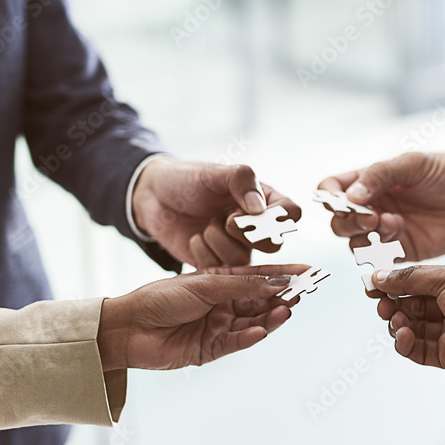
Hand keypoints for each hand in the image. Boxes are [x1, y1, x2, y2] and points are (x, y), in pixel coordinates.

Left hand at [97, 264, 308, 371]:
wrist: (128, 327)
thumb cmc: (161, 297)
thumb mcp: (204, 284)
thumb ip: (241, 285)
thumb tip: (276, 282)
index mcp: (222, 281)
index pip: (260, 277)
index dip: (285, 275)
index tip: (310, 271)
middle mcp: (224, 304)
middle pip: (262, 301)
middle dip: (284, 296)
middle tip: (306, 292)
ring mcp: (219, 327)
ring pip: (254, 323)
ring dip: (271, 317)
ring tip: (287, 311)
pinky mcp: (211, 350)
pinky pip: (237, 342)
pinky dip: (251, 337)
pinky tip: (262, 331)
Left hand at [131, 158, 300, 266]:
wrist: (154, 197)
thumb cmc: (187, 179)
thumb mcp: (214, 173)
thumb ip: (241, 181)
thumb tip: (260, 208)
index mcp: (262, 199)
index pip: (290, 213)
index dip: (277, 218)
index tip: (251, 211)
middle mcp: (255, 226)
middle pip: (274, 243)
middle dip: (247, 234)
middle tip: (227, 220)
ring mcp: (237, 247)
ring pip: (245, 259)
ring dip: (220, 241)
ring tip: (205, 225)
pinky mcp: (217, 265)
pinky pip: (221, 271)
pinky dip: (205, 253)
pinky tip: (194, 238)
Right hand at [317, 151, 444, 260]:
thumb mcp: (413, 164)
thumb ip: (380, 175)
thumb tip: (351, 196)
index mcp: (369, 181)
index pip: (331, 189)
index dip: (330, 197)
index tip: (344, 201)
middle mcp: (373, 207)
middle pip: (339, 221)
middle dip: (350, 222)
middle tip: (373, 218)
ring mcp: (385, 231)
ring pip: (355, 243)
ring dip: (367, 238)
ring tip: (395, 226)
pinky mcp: (402, 252)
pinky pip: (379, 260)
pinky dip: (380, 257)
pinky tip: (397, 244)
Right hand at [371, 264, 444, 392]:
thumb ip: (412, 278)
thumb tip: (382, 276)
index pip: (416, 282)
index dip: (394, 284)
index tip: (372, 286)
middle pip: (412, 306)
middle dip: (393, 304)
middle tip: (382, 305)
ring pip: (413, 329)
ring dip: (398, 325)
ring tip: (396, 322)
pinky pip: (420, 351)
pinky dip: (406, 345)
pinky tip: (402, 337)